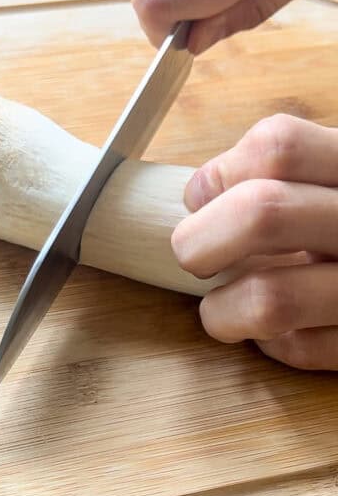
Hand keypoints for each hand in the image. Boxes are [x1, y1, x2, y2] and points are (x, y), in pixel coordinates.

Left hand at [171, 114, 337, 369]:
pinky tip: (278, 333)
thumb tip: (203, 196)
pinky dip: (272, 343)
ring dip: (222, 310)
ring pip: (271, 298)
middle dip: (201, 240)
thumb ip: (296, 174)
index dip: (219, 173)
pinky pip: (302, 349)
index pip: (277, 147)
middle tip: (194, 257)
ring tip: (221, 309)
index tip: (202, 198)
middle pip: (263, 212)